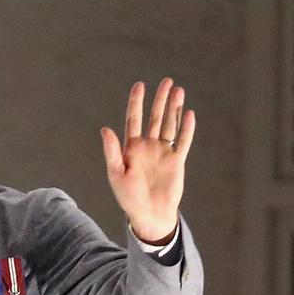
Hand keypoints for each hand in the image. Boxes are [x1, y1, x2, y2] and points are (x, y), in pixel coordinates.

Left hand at [100, 78, 195, 243]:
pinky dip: (186, 128)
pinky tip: (188, 113)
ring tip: (178, 90)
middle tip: (166, 81)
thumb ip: (112, 151)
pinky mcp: (177, 160)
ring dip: (174, 108)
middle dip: (159, 100)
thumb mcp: (116, 174)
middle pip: (154, 118)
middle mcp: (148, 146)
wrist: (148, 214)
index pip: (133, 120)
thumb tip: (105, 129)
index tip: (140, 85)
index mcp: (131, 148)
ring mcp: (163, 152)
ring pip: (169, 125)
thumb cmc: (128, 197)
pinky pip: (183, 141)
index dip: (136, 103)